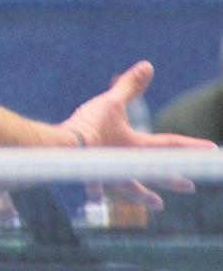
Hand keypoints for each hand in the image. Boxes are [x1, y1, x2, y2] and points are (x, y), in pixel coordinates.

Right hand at [60, 60, 216, 208]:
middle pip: (156, 174)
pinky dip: (104, 192)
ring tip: (157, 204)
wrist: (62, 151)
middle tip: (190, 187)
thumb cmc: (89, 128)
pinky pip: (101, 189)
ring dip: (145, 196)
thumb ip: (129, 87)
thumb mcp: (110, 103)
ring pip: (132, 189)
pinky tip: (101, 198)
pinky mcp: (91, 181)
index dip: (192, 145)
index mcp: (137, 147)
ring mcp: (111, 177)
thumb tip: (147, 66)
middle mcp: (129, 165)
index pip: (170, 145)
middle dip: (173, 180)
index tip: (212, 150)